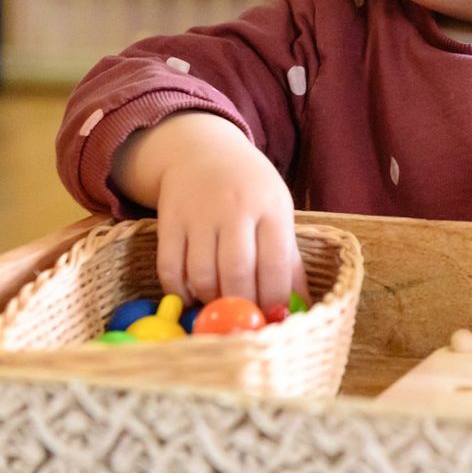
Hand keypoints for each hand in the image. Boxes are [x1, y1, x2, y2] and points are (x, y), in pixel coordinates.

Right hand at [113, 112, 305, 309]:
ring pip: (201, 273)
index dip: (274, 298)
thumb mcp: (277, 212)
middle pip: (236, 272)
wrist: (201, 151)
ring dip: (210, 299)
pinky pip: (170, 267)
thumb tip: (302, 307)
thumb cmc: (249, 189)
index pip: (275, 263)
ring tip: (218, 305)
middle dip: (241, 305)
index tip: (272, 319)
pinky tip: (191, 294)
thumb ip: (288, 260)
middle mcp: (235, 207)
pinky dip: (179, 290)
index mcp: (271, 206)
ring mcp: (199, 213)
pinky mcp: (169, 219)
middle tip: (243, 321)